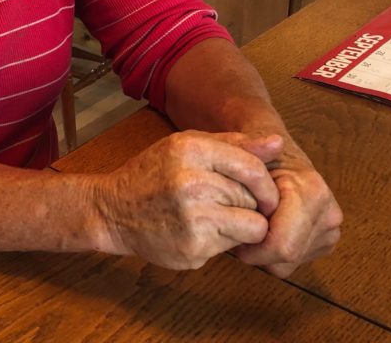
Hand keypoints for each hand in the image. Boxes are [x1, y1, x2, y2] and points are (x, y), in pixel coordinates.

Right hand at [95, 131, 282, 269]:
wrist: (113, 211)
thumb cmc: (153, 175)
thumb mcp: (187, 147)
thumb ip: (234, 144)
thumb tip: (278, 144)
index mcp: (190, 149)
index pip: (252, 168)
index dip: (266, 184)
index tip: (263, 193)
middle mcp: (191, 181)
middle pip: (254, 198)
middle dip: (249, 205)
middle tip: (226, 205)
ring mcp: (192, 217)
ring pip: (253, 226)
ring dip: (242, 225)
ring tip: (217, 219)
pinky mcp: (194, 247)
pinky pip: (234, 247)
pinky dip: (225, 243)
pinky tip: (201, 232)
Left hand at [231, 155, 342, 277]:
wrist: (276, 152)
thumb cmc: (256, 152)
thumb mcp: (246, 147)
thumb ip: (253, 147)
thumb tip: (275, 142)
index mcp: (313, 192)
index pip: (283, 245)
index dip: (251, 245)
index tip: (232, 229)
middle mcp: (329, 214)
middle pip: (286, 257)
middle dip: (255, 250)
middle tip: (235, 229)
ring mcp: (330, 230)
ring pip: (288, 264)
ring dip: (263, 252)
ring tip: (249, 224)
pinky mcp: (325, 241)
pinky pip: (292, 264)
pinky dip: (272, 254)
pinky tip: (263, 230)